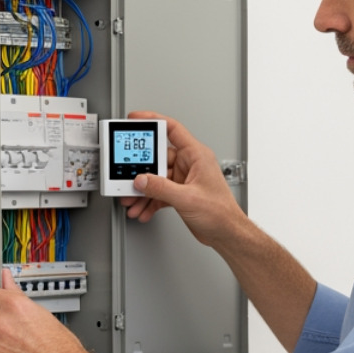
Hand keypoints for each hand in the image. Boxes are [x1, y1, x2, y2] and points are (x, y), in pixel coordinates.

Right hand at [118, 112, 243, 250]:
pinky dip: (149, 201)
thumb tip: (141, 180)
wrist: (226, 233)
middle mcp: (189, 164)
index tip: (135, 119)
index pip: (172, 129)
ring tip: (133, 201)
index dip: (152, 120)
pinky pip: (158, 192)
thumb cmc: (220, 212)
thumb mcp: (187, 198)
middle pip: (157, 159)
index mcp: (196, 155)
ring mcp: (183, 179)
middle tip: (127, 179)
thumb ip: (161, 188)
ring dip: (142, 191)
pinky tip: (143, 210)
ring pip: (155, 179)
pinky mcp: (179, 193)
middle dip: (140, 172)